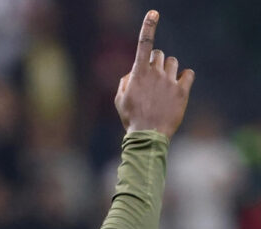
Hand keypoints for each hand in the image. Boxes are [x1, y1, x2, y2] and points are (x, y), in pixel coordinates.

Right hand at [115, 10, 194, 138]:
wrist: (148, 135)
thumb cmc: (131, 117)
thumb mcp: (119, 99)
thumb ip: (125, 81)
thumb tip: (134, 73)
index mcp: (138, 74)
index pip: (144, 44)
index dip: (148, 27)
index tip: (154, 13)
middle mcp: (155, 73)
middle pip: (159, 54)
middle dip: (156, 62)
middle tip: (152, 79)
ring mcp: (170, 81)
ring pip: (173, 63)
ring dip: (168, 70)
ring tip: (164, 86)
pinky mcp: (183, 91)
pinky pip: (188, 73)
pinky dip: (184, 77)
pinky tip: (178, 86)